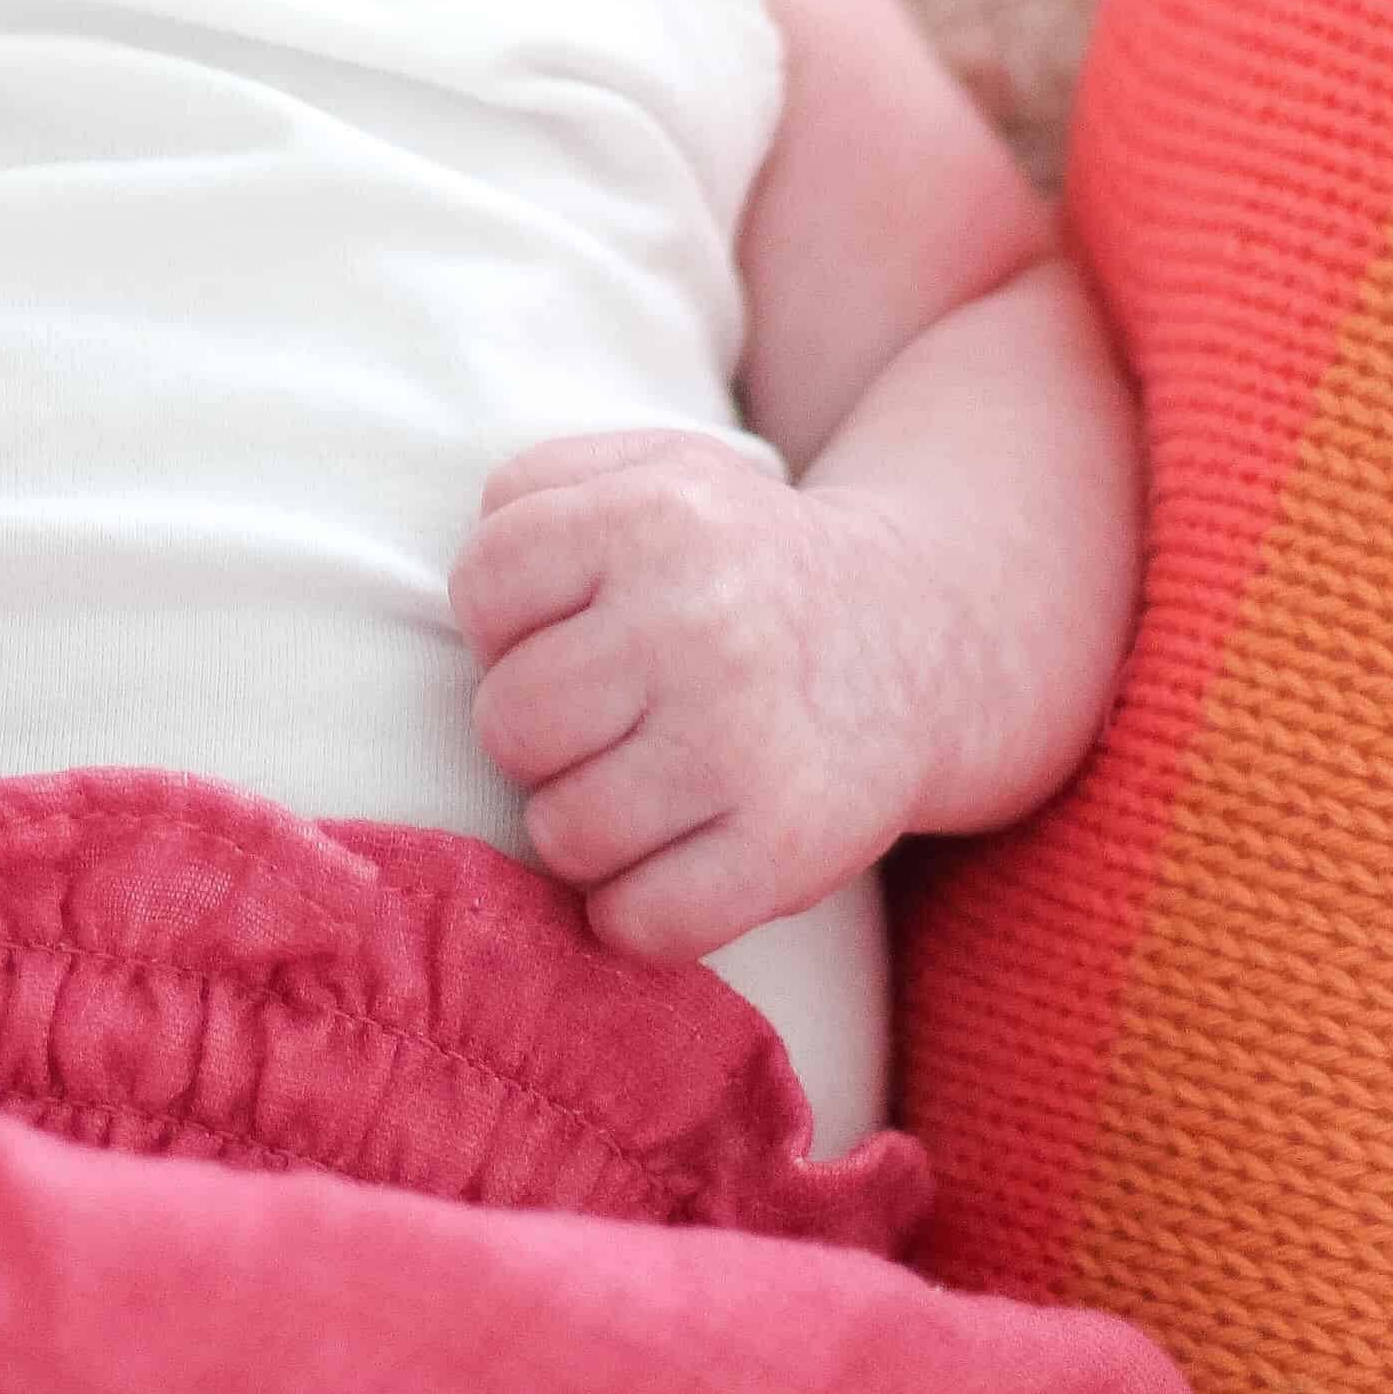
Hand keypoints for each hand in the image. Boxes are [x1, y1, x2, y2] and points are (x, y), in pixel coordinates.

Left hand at [449, 430, 948, 962]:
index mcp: (656, 515)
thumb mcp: (656, 469)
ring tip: (640, 783)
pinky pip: (638, 923)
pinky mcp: (788, 850)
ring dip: (583, 823)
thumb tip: (472, 591)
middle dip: (539, 731)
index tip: (566, 630)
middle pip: (508, 722)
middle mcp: (699, 624)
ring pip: (559, 833)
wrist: (920, 637)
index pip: (482, 585)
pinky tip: (672, 860)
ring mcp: (743, 743)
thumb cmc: (743, 560)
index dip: (503, 620)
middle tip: (605, 718)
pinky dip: (635, 913)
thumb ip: (539, 488)